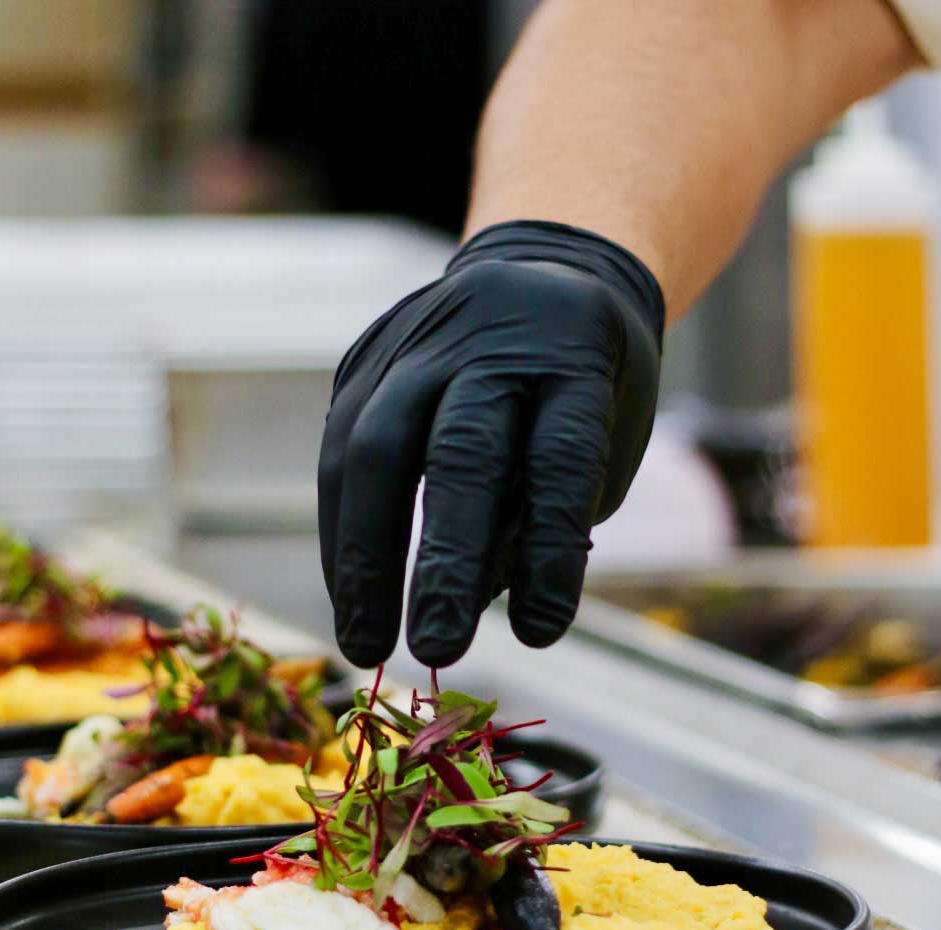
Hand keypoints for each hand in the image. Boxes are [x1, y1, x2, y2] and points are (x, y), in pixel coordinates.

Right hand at [319, 220, 663, 667]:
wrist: (544, 269)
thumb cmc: (581, 387)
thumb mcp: (600, 444)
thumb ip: (539, 515)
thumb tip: (463, 602)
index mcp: (574, 359)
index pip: (561, 460)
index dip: (551, 551)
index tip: (542, 634)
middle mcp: (491, 340)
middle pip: (457, 452)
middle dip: (443, 561)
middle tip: (436, 649)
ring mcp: (416, 340)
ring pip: (372, 447)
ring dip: (363, 557)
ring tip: (366, 641)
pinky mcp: (363, 356)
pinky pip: (340, 448)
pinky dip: (342, 530)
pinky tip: (348, 590)